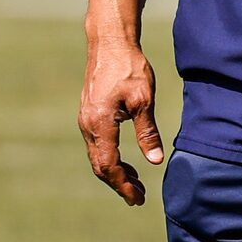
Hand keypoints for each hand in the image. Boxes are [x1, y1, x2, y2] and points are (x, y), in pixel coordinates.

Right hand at [79, 35, 163, 205]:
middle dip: (119, 184)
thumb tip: (155, 161)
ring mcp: (86, 120)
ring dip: (115, 172)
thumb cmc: (129, 68)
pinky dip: (111, 159)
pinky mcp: (89, 115)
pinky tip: (127, 164)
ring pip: (98, 156)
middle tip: (138, 198)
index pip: (109, 164)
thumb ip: (148, 132)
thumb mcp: (144, 100)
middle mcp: (88, 125)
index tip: (137, 197)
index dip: (123, 184)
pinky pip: (98, 145)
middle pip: (100, 165)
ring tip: (136, 185)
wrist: (110, 43)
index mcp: (100, 123)